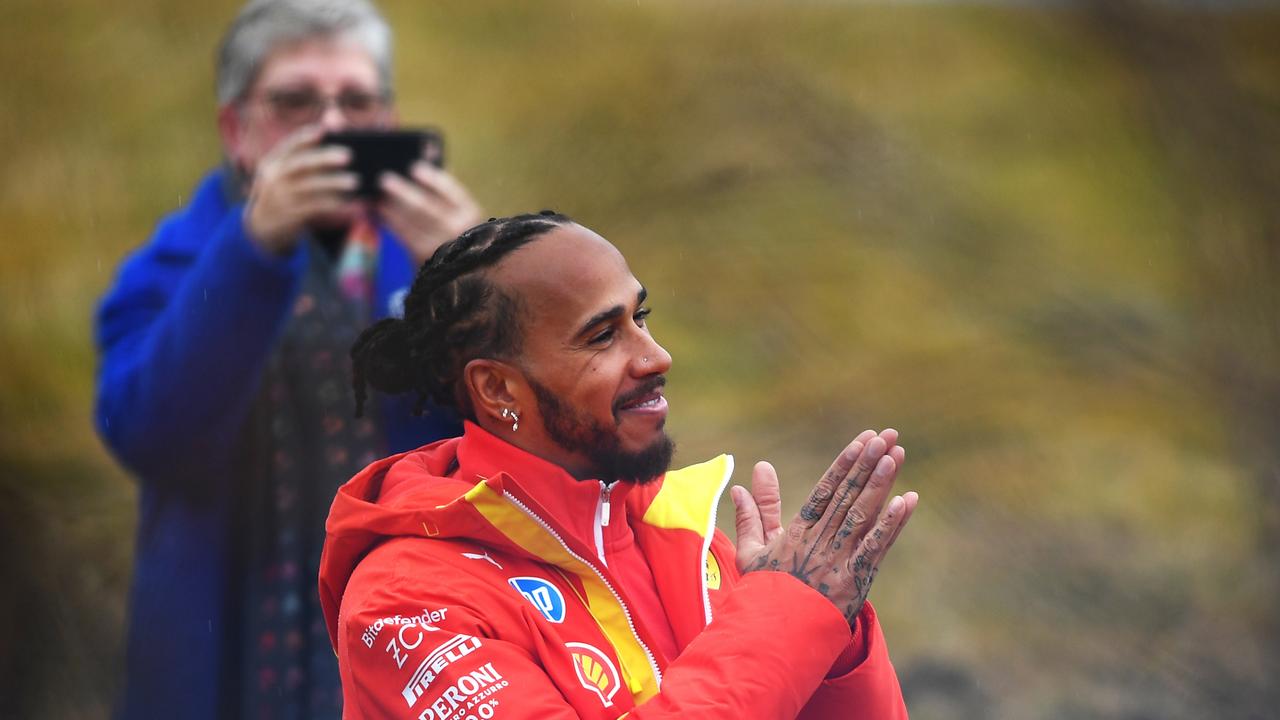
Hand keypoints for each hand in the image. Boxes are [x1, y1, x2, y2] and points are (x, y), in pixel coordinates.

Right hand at [244, 125, 358, 254]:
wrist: (263, 225)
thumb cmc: (285, 190)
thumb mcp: (287, 171)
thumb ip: (309, 150)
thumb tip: (334, 117)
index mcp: (273, 161)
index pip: (289, 145)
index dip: (306, 136)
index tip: (324, 130)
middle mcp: (273, 177)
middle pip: (300, 164)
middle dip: (324, 159)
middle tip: (349, 156)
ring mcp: (280, 197)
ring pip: (309, 187)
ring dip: (333, 183)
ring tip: (355, 181)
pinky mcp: (289, 215)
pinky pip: (314, 208)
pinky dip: (333, 203)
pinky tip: (350, 202)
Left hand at [377, 160, 482, 264]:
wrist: (454, 265)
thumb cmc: (453, 226)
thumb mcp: (458, 208)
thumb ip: (442, 184)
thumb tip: (427, 150)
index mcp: (471, 212)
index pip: (451, 191)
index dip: (431, 178)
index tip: (414, 167)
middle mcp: (458, 229)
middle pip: (426, 206)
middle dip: (403, 192)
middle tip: (384, 179)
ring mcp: (441, 244)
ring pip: (411, 220)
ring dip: (391, 205)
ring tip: (378, 193)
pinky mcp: (423, 255)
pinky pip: (403, 233)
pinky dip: (390, 220)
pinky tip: (380, 209)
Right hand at [732, 429, 917, 624]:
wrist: (774, 637)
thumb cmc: (765, 593)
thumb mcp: (752, 552)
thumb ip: (753, 516)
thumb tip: (741, 484)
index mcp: (797, 532)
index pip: (824, 490)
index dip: (844, 463)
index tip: (861, 440)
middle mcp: (819, 541)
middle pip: (847, 495)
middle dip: (867, 463)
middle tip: (886, 436)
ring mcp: (839, 560)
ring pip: (862, 514)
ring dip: (881, 483)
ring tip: (896, 455)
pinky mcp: (855, 580)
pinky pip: (876, 548)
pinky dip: (892, 525)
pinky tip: (907, 501)